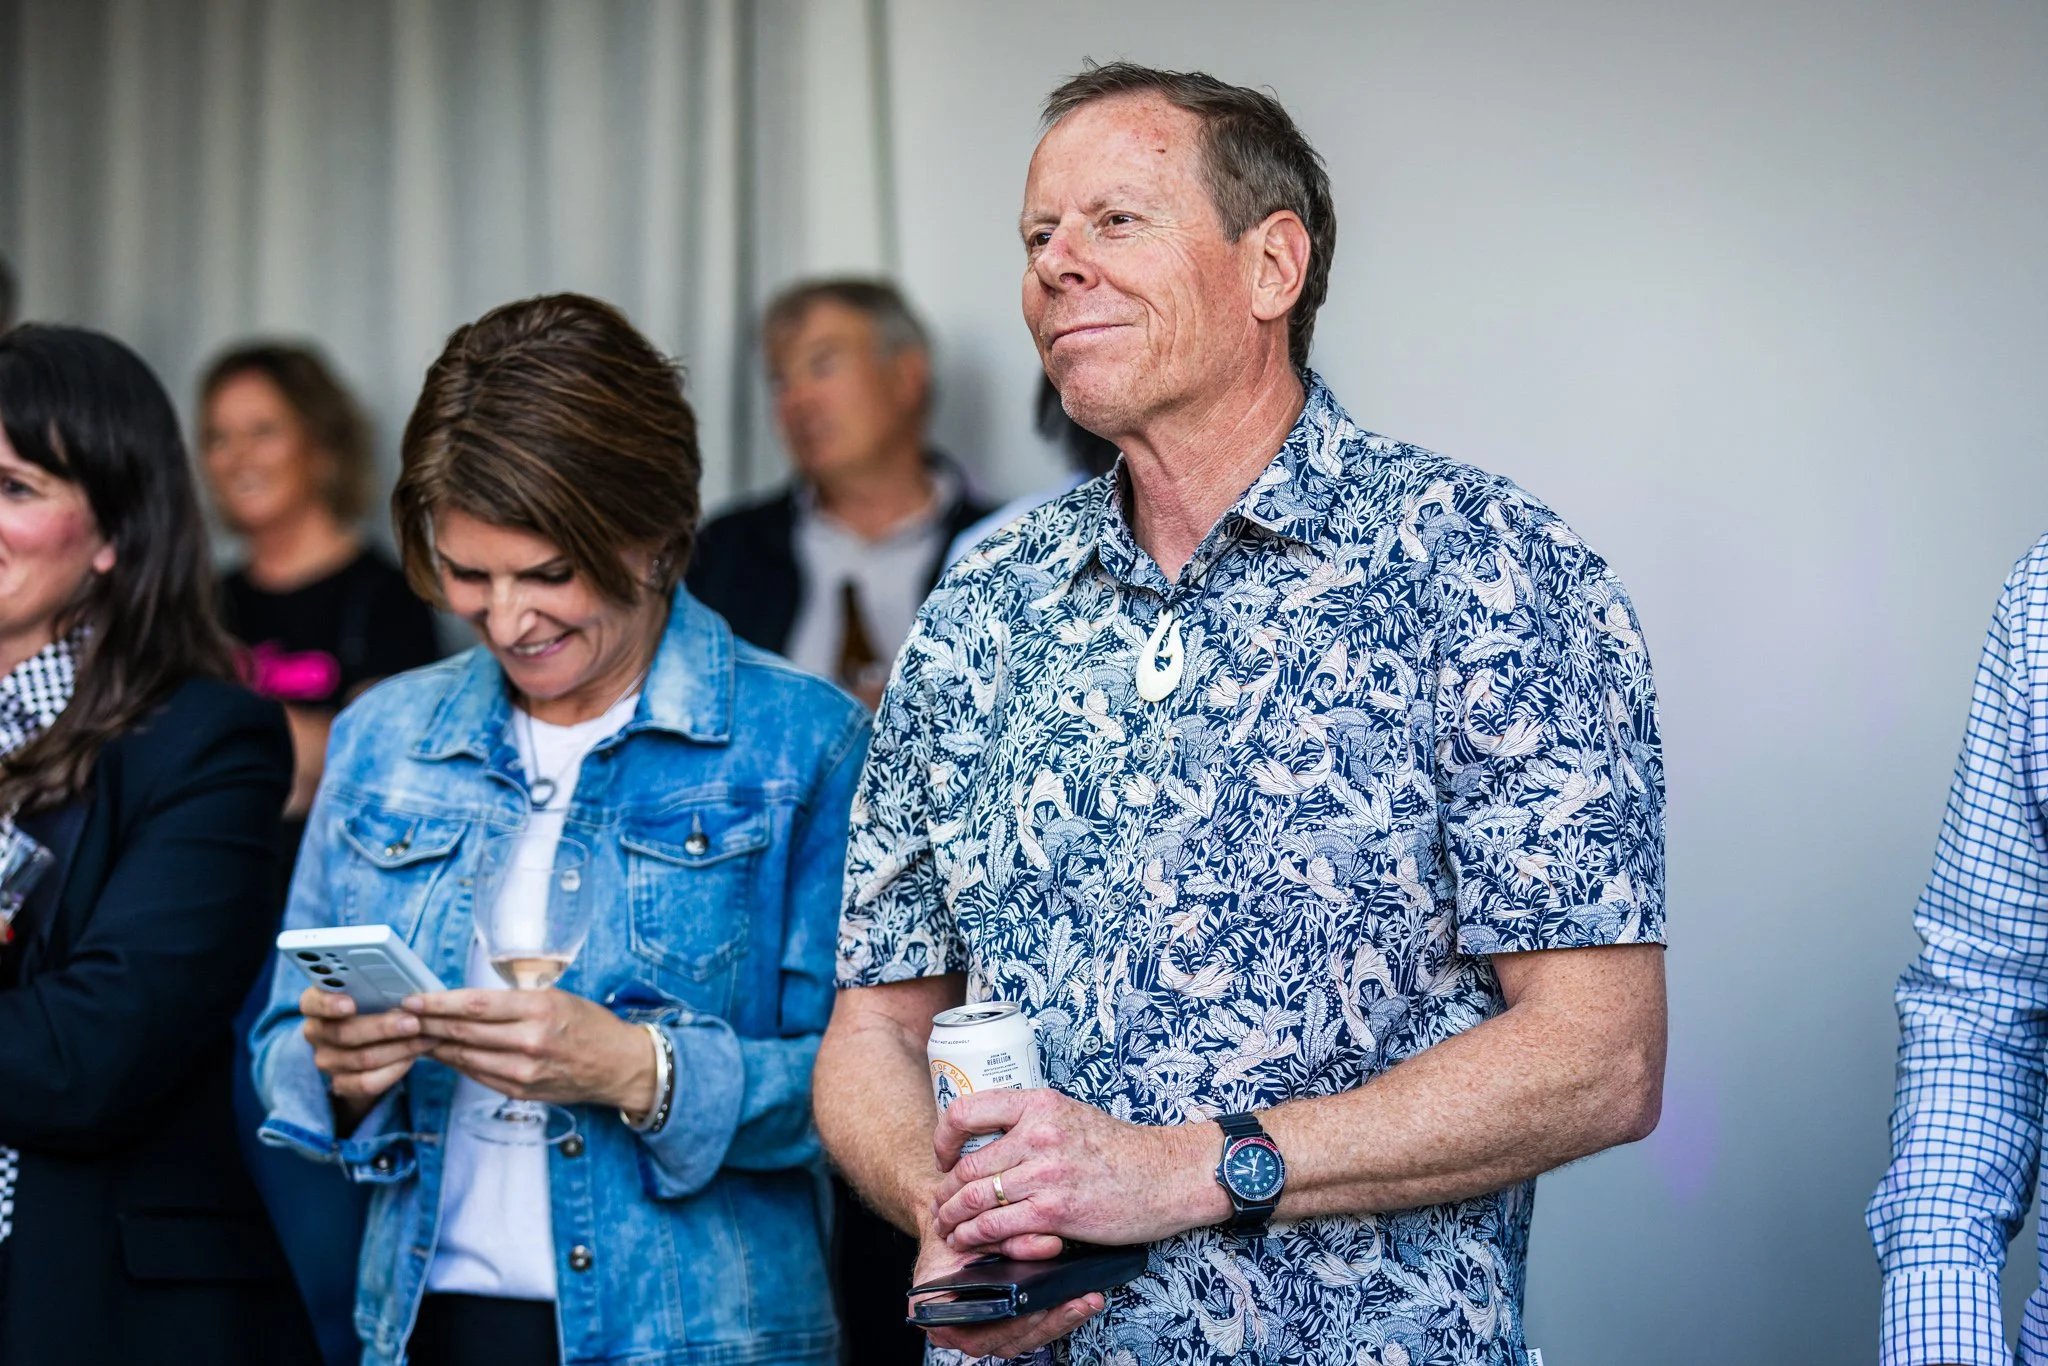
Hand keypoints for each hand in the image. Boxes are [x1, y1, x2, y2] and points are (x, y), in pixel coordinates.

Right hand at [299, 985, 433, 1130]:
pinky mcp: (339, 1083)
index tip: (350, 1004)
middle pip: (344, 1033)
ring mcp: (325, 1060)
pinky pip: (366, 1083)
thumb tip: (405, 977)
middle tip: (413, 1022)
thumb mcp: (372, 990)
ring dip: (399, 1048)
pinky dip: (393, 1071)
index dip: (329, 1004)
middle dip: (383, 1028)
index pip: (313, 1002)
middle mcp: (315, 1032)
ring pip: (362, 1059)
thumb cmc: (374, 1004)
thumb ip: (380, 982)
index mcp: (316, 1003)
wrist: (369, 1041)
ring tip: (426, 1038)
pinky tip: (411, 1058)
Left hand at [406, 988, 658, 1113]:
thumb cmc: (589, 1025)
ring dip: (436, 1046)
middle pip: (464, 1032)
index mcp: (540, 1009)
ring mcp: (524, 1071)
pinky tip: (443, 1053)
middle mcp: (530, 1041)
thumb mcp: (558, 996)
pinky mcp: (521, 1091)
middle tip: (401, 1017)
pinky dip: (457, 1063)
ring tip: (414, 1036)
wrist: (619, 1066)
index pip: (476, 1005)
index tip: (412, 999)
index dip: (438, 1003)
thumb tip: (468, 1000)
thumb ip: (515, 998)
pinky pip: (478, 1075)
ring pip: (465, 1056)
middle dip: (427, 1024)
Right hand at [909, 1222, 1103, 1358]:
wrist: (947, 1225)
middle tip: (1077, 1304)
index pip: (979, 1334)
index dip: (1011, 1326)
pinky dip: (1054, 1316)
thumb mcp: (973, 1229)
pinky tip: (1078, 1301)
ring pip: (1024, 1339)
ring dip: (1058, 1322)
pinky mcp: (1004, 1323)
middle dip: (1048, 1324)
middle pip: (1008, 1342)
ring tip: (1087, 1302)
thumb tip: (1050, 1246)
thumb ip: (1007, 1238)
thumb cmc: (951, 1230)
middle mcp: (961, 1330)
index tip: (1038, 1310)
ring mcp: (984, 1330)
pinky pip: (1029, 1328)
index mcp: (940, 1315)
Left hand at [930, 1088, 1228, 1251]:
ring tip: (949, 1229)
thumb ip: (1030, 1123)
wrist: (1165, 1175)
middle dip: (946, 1192)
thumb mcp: (1070, 1115)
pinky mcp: (1056, 1211)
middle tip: (941, 1206)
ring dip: (955, 1220)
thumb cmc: (1119, 1149)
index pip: (966, 1111)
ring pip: (976, 1200)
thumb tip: (988, 1140)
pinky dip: (978, 1238)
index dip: (944, 1138)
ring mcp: (1046, 1174)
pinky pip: (999, 1227)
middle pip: (967, 1166)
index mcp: (1039, 1104)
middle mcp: (1038, 1134)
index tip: (945, 1157)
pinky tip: (973, 1243)